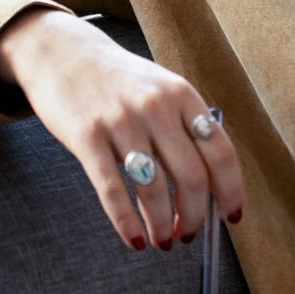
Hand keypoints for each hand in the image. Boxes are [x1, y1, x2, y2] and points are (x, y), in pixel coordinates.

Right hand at [0, 8, 245, 251]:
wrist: (62, 53)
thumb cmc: (118, 79)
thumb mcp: (161, 88)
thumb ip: (185, 126)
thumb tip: (208, 185)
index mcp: (183, 96)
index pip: (221, 152)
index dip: (230, 191)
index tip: (232, 216)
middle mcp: (157, 108)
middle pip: (192, 177)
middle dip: (195, 217)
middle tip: (189, 234)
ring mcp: (121, 122)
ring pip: (154, 190)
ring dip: (162, 226)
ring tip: (163, 240)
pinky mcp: (87, 138)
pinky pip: (112, 191)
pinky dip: (127, 224)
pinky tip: (135, 239)